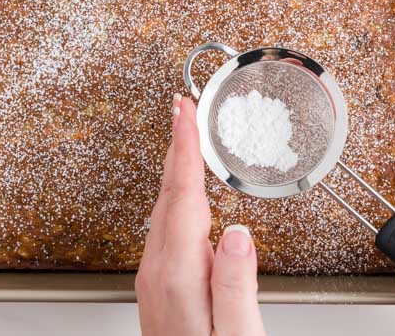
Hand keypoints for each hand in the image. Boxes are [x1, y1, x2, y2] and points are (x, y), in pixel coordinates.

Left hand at [135, 94, 265, 335]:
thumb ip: (236, 286)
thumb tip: (238, 233)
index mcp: (177, 275)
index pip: (181, 194)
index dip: (183, 147)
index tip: (183, 110)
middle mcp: (158, 272)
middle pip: (167, 193)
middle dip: (175, 145)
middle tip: (181, 107)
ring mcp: (155, 279)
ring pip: (164, 207)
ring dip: (174, 167)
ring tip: (185, 136)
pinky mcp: (162, 286)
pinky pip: (167, 226)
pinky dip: (176, 195)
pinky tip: (184, 192)